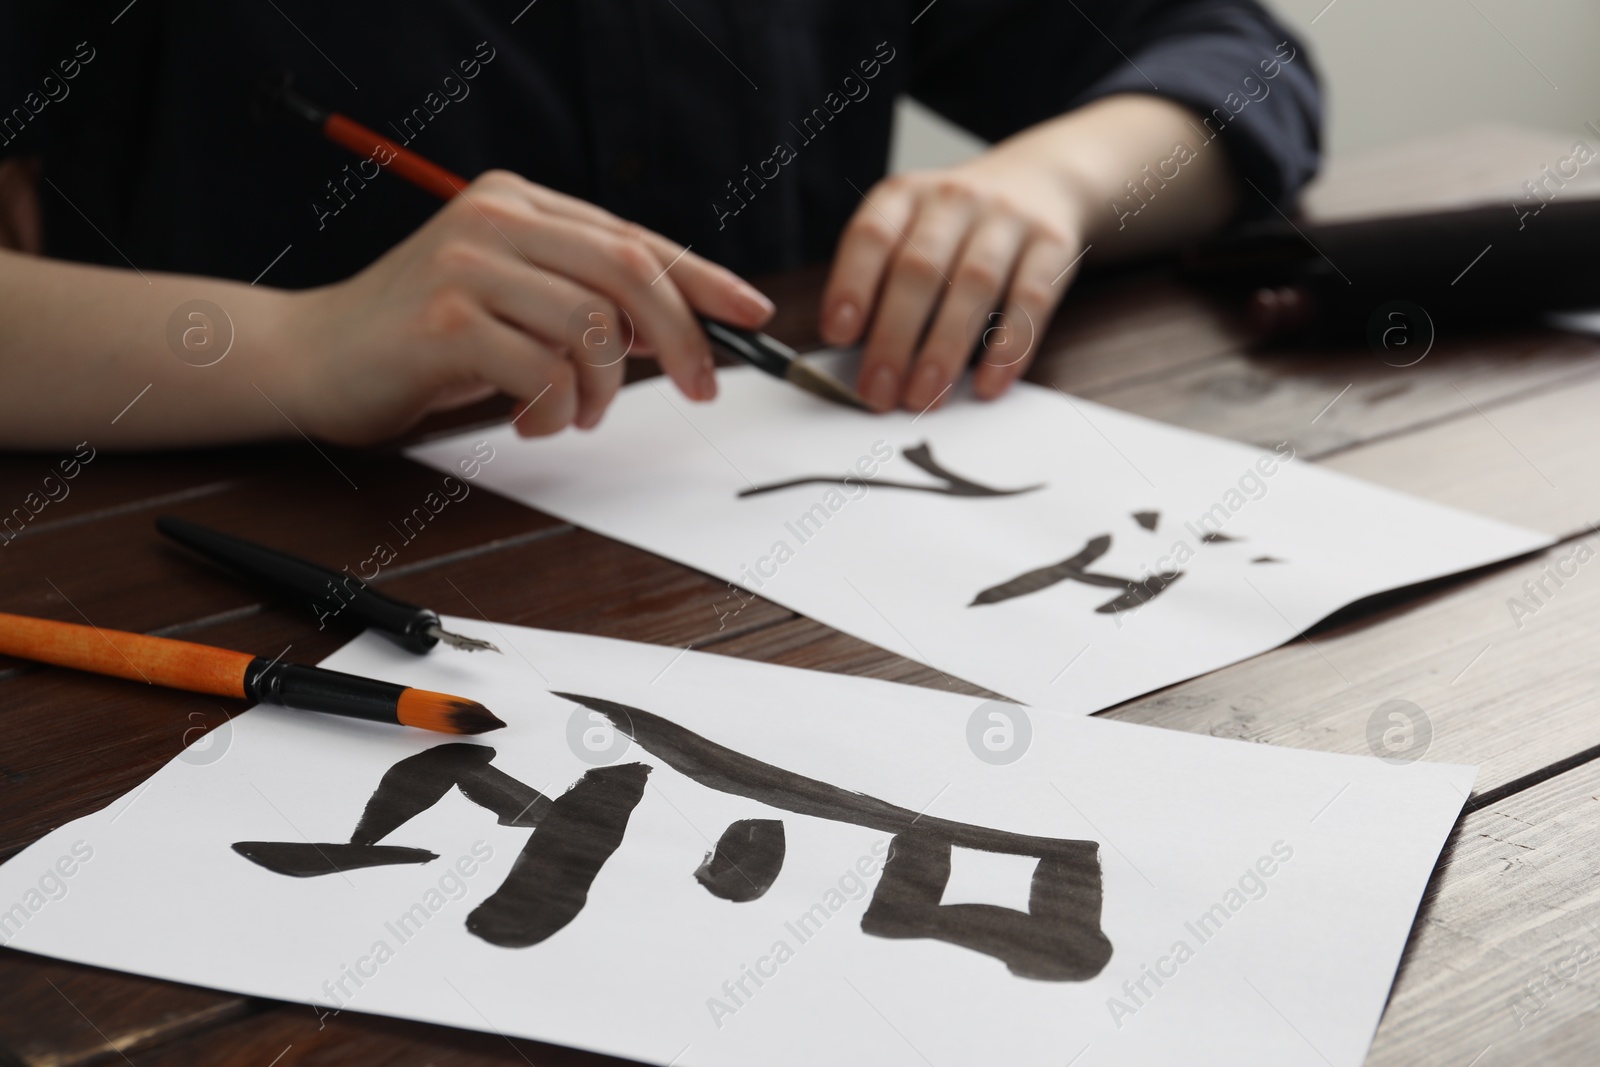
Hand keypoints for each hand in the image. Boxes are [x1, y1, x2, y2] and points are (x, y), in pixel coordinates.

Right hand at [282, 170, 773, 444]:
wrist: (310, 360)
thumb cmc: (420, 340)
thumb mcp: (510, 304)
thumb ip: (581, 300)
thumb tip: (675, 329)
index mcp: (518, 201)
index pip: (635, 237)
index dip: (704, 279)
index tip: (753, 314)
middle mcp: (496, 217)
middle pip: (631, 271)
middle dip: (682, 339)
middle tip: (700, 389)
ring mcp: (468, 262)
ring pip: (594, 329)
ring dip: (602, 391)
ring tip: (571, 413)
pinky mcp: (446, 318)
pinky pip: (547, 373)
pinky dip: (555, 412)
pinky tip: (528, 421)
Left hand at [819, 150, 1086, 412]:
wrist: (1043, 176)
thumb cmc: (957, 225)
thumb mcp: (911, 229)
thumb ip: (882, 280)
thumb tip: (857, 356)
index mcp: (905, 195)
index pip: (871, 235)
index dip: (851, 285)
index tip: (838, 336)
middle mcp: (953, 198)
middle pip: (921, 268)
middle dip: (894, 337)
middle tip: (878, 392)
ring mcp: (1007, 217)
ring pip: (974, 284)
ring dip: (946, 348)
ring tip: (925, 397)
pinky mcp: (1053, 243)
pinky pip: (1032, 298)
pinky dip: (1009, 347)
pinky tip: (988, 384)